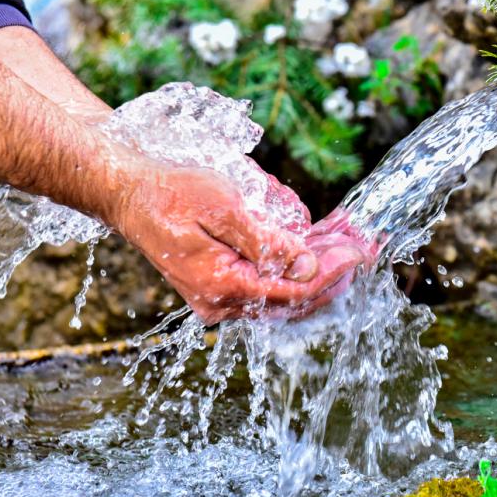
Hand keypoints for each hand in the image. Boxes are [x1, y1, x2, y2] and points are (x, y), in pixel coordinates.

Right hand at [112, 161, 363, 324]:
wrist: (128, 194)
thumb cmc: (171, 193)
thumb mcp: (223, 208)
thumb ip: (267, 242)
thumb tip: (309, 266)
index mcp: (222, 288)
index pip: (293, 292)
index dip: (332, 273)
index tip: (362, 251)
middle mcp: (223, 303)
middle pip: (295, 299)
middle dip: (334, 273)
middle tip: (367, 248)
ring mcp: (222, 298)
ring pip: (285, 291)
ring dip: (319, 267)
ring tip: (349, 240)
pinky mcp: (223, 286)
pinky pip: (269, 282)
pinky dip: (295, 264)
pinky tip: (317, 242)